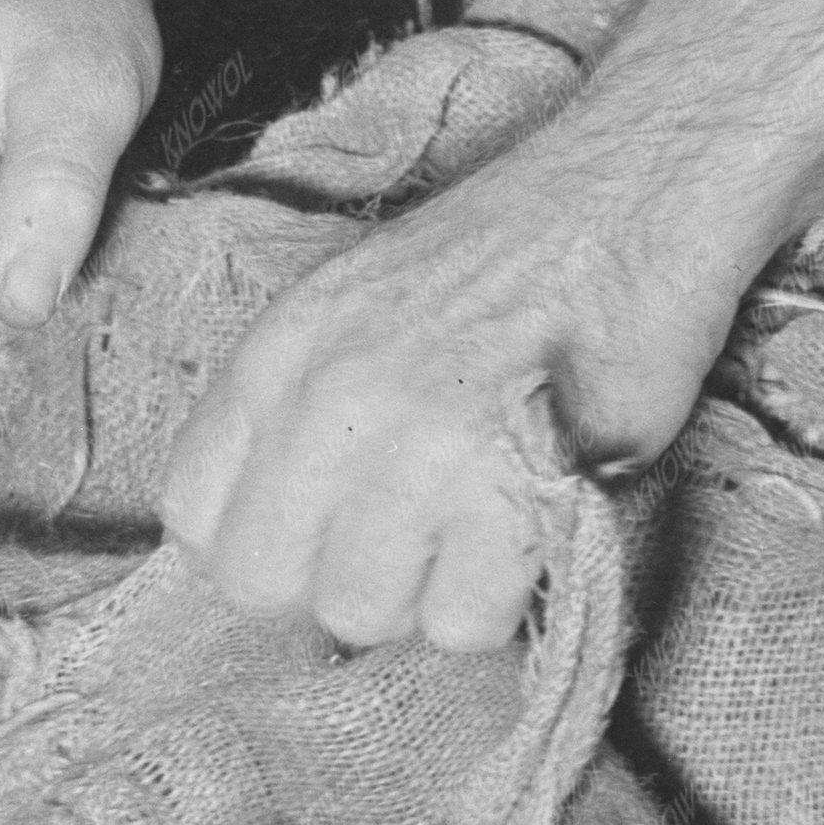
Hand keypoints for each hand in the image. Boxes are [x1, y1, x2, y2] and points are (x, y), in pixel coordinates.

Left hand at [158, 135, 738, 652]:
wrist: (633, 203)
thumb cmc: (504, 261)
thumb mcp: (353, 304)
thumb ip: (291, 409)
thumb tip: (265, 536)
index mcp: (279, 349)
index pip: (190, 512)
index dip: (257, 539)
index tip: (318, 528)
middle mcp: (329, 397)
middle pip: (261, 582)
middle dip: (332, 576)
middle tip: (410, 530)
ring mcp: (416, 446)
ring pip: (361, 613)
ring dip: (422, 589)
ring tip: (478, 514)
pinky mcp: (508, 491)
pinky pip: (461, 622)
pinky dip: (501, 594)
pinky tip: (526, 520)